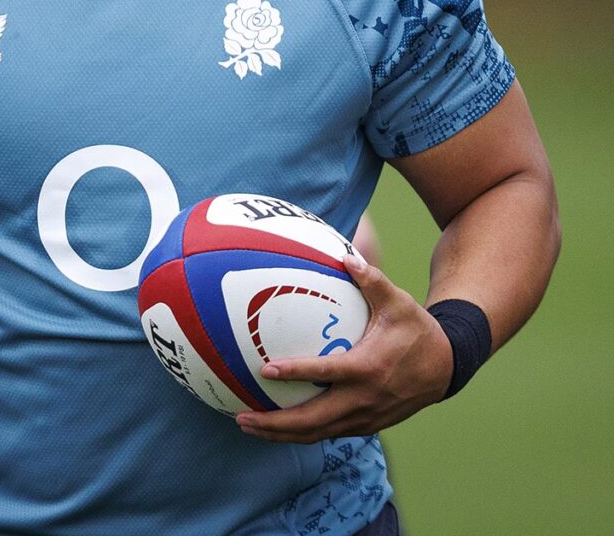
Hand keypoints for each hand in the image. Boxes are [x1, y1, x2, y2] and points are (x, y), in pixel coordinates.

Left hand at [236, 256, 452, 443]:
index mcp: (368, 368)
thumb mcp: (398, 301)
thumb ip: (371, 279)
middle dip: (275, 424)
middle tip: (242, 417)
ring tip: (248, 425)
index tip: (265, 369)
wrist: (446, 366)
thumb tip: (345, 255)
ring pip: (317, 433)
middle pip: (313, 420)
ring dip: (282, 434)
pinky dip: (300, 434)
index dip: (296, 373)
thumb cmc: (417, 329)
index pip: (326, 374)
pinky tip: (277, 427)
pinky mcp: (366, 425)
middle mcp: (364, 399)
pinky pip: (327, 433)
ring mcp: (365, 418)